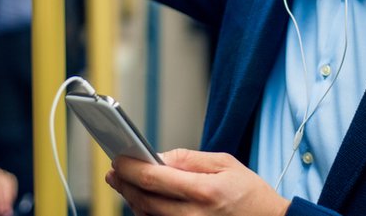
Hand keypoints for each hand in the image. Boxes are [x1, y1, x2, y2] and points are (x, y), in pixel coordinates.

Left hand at [105, 148, 290, 215]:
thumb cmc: (249, 193)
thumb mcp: (224, 163)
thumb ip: (188, 159)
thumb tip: (159, 157)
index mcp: (204, 190)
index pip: (154, 179)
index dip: (131, 168)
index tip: (119, 159)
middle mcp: (194, 215)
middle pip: (145, 200)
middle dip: (125, 183)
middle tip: (116, 171)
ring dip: (133, 200)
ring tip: (127, 184)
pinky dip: (147, 213)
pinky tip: (144, 202)